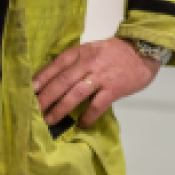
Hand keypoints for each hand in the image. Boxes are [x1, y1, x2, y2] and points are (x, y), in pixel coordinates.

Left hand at [32, 38, 161, 127]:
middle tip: (34, 110)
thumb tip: (55, 80)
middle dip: (46, 97)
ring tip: (50, 120)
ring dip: (60, 108)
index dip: (42, 77)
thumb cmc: (115, 53)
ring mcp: (102, 76)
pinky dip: (88, 116)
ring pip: (75, 93)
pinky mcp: (114, 88)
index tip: (29, 89)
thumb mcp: (93, 50)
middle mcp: (89, 62)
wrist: (144, 50)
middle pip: (62, 81)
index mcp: (82, 51)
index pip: (57, 64)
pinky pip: (97, 105)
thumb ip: (77, 62)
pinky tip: (81, 124)